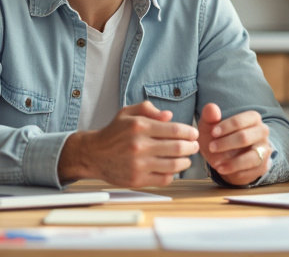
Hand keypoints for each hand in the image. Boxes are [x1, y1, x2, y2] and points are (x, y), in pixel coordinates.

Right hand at [58, 101, 198, 186]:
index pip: (175, 130)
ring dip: (186, 162)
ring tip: (187, 159)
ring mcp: (138, 164)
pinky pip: (164, 179)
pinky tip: (172, 169)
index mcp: (140, 127)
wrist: (93, 154)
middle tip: (195, 146)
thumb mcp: (127, 112)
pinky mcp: (137, 180)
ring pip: (174, 165)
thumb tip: (169, 116)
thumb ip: (148, 108)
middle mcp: (139, 146)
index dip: (190, 132)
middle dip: (192, 147)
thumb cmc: (113, 132)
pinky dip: (172, 174)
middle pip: (178, 148)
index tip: (194, 134)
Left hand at [197, 103, 270, 185]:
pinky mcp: (263, 166)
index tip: (213, 133)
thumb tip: (211, 108)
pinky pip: (251, 171)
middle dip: (226, 143)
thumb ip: (209, 116)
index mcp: (253, 118)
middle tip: (212, 147)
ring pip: (252, 157)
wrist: (223, 158)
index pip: (243, 120)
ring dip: (233, 162)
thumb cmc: (218, 138)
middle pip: (246, 137)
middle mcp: (262, 132)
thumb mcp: (210, 127)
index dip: (227, 126)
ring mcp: (265, 150)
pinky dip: (235, 172)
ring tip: (216, 164)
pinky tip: (223, 169)